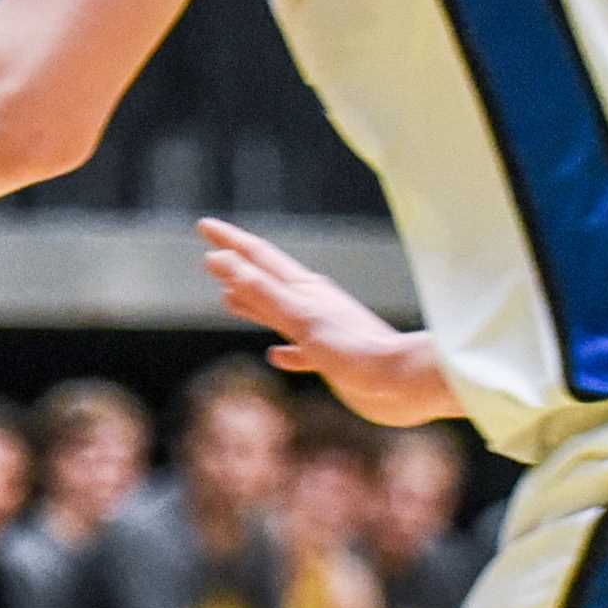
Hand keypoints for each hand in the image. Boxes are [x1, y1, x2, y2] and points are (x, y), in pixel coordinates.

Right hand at [198, 219, 451, 424]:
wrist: (403, 382)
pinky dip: (283, 349)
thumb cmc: (354, 350)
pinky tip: (276, 355)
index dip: (229, 241)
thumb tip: (219, 260)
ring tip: (229, 300)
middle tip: (213, 255)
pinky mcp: (332, 357)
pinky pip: (299, 347)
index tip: (204, 225)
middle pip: (267, 279)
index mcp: (304, 290)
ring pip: (279, 311)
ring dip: (254, 304)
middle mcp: (312, 303)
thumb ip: (260, 290)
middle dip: (238, 267)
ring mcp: (323, 329)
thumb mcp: (299, 317)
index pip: (258, 257)